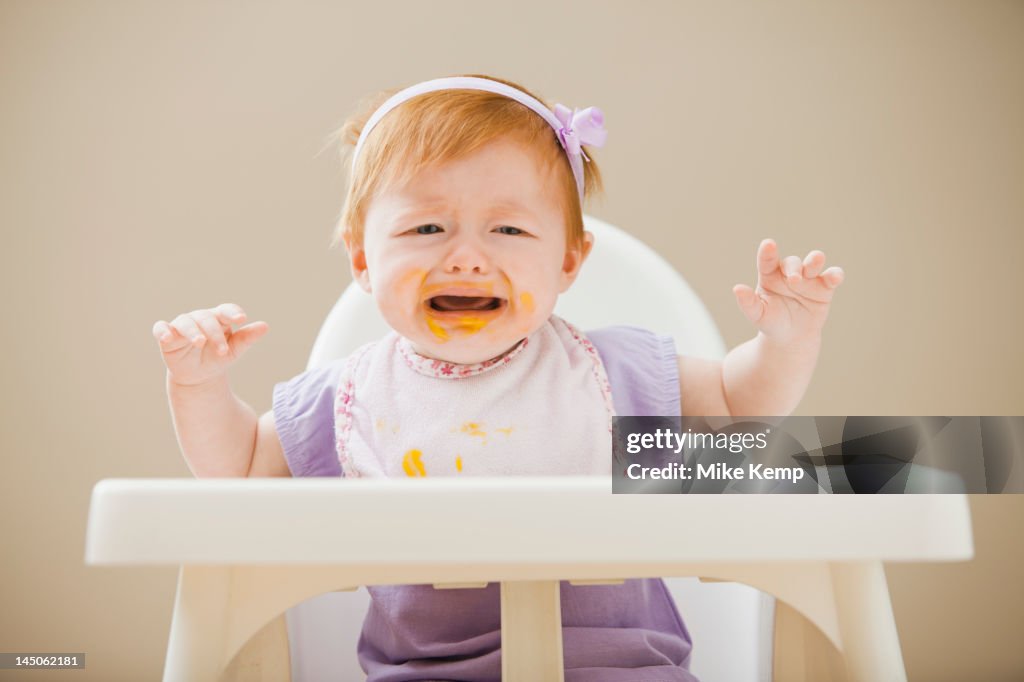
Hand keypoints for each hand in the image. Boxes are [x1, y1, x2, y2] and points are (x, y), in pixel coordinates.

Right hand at [152, 303, 268, 386]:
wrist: (199, 376)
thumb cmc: (217, 358)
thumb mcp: (234, 350)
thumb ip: (247, 338)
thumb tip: (265, 326)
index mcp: (218, 318)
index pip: (225, 310)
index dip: (232, 312)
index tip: (241, 318)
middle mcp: (199, 318)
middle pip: (207, 318)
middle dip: (215, 333)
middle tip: (223, 350)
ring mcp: (181, 326)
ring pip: (185, 322)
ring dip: (193, 331)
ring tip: (200, 342)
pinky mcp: (166, 337)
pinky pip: (160, 329)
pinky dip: (163, 331)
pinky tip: (168, 337)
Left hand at [732, 239, 843, 345]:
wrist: (791, 338)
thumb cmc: (771, 322)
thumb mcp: (758, 315)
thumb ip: (747, 302)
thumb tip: (737, 289)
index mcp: (769, 275)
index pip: (768, 261)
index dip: (768, 252)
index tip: (768, 244)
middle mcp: (789, 273)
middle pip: (792, 262)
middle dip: (794, 268)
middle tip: (794, 280)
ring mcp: (808, 278)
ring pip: (813, 262)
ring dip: (814, 261)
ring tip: (813, 263)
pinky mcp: (825, 287)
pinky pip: (832, 276)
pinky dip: (835, 274)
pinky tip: (835, 277)